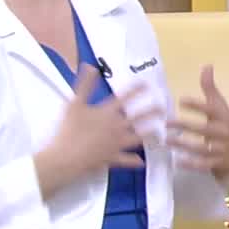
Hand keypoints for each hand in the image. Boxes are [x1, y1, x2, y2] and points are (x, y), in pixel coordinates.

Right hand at [35, 63, 163, 197]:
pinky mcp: (114, 159)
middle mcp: (117, 127)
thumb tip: (91, 66)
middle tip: (162, 107)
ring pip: (137, 138)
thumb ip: (84, 85)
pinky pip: (126, 160)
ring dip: (149, 134)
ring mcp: (117, 144)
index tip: (147, 84)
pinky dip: (134, 161)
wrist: (66, 157)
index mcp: (107, 113)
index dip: (136, 90)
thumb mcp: (74, 104)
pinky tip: (141, 162)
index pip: (124, 98)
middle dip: (151, 111)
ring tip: (160, 131)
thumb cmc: (69, 130)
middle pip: (137, 118)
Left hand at [164, 65, 228, 178]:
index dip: (197, 105)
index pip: (211, 110)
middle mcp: (224, 133)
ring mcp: (221, 150)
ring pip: (201, 148)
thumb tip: (207, 65)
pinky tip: (177, 161)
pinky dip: (191, 163)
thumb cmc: (225, 124)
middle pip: (204, 129)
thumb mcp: (220, 107)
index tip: (181, 100)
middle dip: (185, 125)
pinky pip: (204, 164)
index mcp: (223, 117)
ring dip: (183, 144)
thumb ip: (210, 88)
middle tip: (166, 123)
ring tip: (166, 140)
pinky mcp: (217, 163)